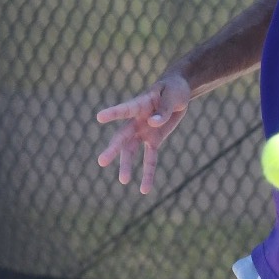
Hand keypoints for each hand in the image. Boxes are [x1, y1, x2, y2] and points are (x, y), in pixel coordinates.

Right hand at [96, 73, 191, 193]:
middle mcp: (138, 120)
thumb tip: (153, 123)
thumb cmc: (173, 89)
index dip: (113, 113)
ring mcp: (143, 131)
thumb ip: (164, 109)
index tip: (99, 117)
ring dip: (126, 165)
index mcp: (141, 104)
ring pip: (131, 150)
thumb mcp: (173, 95)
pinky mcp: (154, 140)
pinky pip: (150, 159)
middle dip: (113, 149)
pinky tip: (144, 189)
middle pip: (123, 136)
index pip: (126, 109)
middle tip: (101, 161)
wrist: (178, 92)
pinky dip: (148, 173)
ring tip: (123, 181)